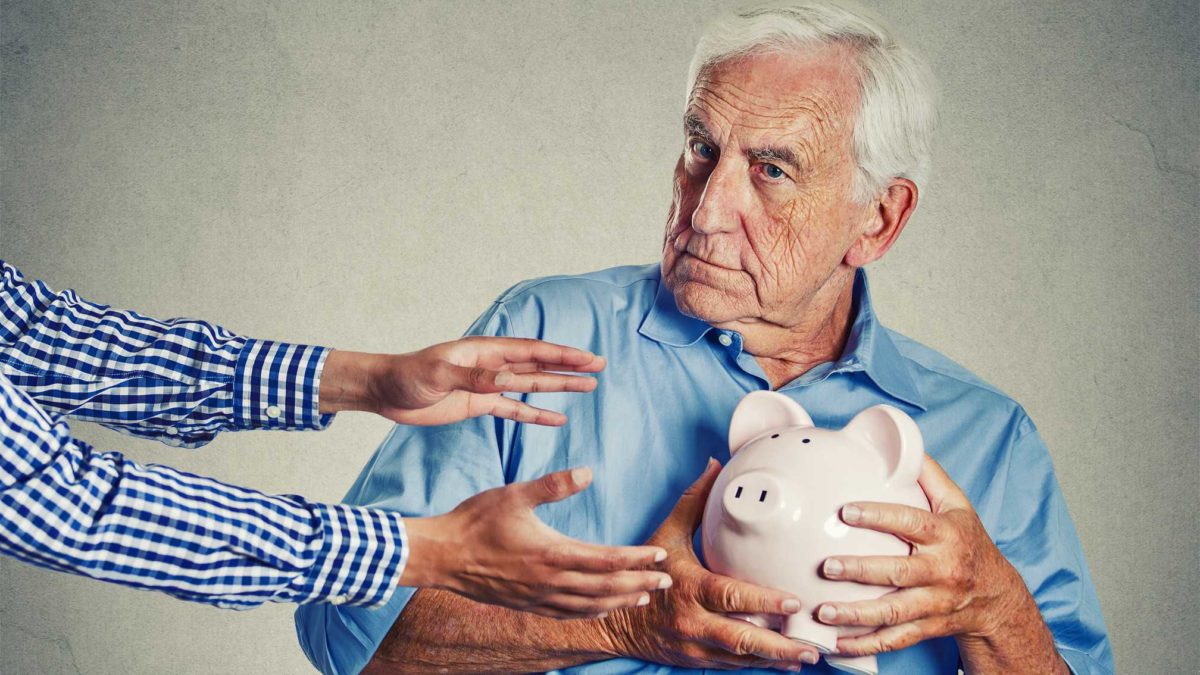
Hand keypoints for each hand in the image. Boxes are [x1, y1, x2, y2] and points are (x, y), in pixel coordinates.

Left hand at [319, 337, 605, 425]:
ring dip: (559, 387)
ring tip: (589, 387)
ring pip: (532, 386)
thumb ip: (474, 377)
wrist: (386, 391)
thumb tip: (508, 380)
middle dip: (570, 366)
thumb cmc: (408, 376)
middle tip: (600, 367)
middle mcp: (492, 365)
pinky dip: (536, 414)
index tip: (588, 358)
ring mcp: (487, 385)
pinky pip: (514, 410)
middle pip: (539, 365)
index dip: (562, 355)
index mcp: (485, 351)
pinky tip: (557, 419)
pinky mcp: (479, 405)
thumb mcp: (439, 375)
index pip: (532, 352)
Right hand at [399, 467, 672, 618]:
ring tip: (644, 596)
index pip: (607, 560)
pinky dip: (592, 612)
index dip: (637, 559)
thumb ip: (553, 485)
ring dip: (621, 601)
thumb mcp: (514, 494)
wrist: (442, 556)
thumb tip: (588, 472)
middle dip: (640, 584)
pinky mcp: (528, 604)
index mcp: (553, 554)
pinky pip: (568, 614)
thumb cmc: (476, 521)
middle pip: (607, 588)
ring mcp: (539, 597)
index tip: (661, 556)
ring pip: (591, 605)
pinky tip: (602, 608)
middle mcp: (551, 582)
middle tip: (667, 582)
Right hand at [602, 459, 820, 670]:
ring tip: (807, 655)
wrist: (616, 623)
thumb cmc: (645, 574)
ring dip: (775, 659)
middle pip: (741, 638)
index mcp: (689, 587)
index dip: (764, 601)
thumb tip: (715, 466)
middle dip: (779, 645)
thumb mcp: (666, 535)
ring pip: (740, 658)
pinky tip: (783, 663)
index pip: (731, 595)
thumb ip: (694, 502)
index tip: (794, 602)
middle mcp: (694, 621)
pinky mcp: (697, 660)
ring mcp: (696, 645)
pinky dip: (758, 666)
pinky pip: (732, 666)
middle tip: (810, 644)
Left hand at [815, 456, 1038, 658]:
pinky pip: (896, 640)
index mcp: (945, 535)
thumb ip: (928, 475)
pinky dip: (866, 644)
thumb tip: (900, 442)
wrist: (997, 596)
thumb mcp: (957, 504)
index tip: (846, 511)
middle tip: (827, 566)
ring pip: (895, 612)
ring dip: (857, 614)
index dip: (879, 516)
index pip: (911, 522)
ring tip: (824, 611)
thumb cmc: (967, 541)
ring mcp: (935, 603)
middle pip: (899, 572)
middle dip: (861, 570)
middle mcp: (942, 570)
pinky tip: (838, 644)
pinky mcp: (929, 627)